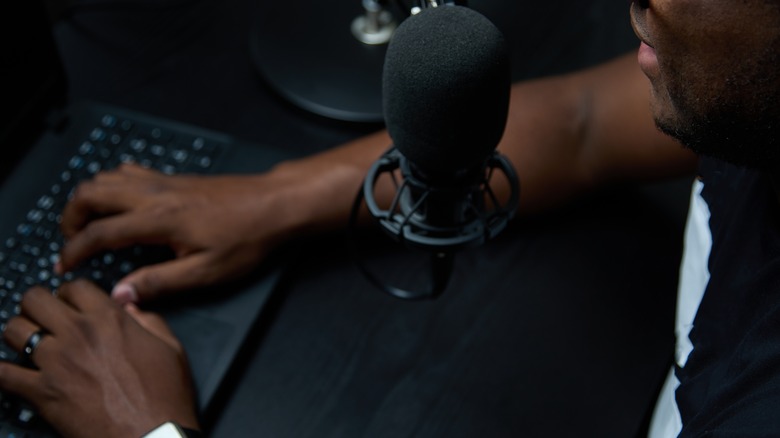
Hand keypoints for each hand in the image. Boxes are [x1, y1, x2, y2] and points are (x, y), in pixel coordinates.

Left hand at [0, 280, 198, 437]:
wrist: (152, 434)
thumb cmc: (165, 396)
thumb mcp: (171, 348)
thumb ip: (150, 320)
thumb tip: (132, 310)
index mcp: (110, 319)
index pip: (74, 287)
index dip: (69, 293)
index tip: (69, 303)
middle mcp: (79, 333)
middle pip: (34, 300)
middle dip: (36, 306)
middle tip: (43, 318)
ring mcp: (56, 362)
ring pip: (14, 330)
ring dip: (19, 333)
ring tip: (28, 342)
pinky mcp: (42, 392)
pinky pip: (3, 374)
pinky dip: (3, 371)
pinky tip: (11, 371)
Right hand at [56, 163, 295, 302]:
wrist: (274, 204)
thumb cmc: (248, 237)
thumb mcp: (206, 271)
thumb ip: (160, 282)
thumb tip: (122, 295)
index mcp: (159, 219)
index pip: (99, 232)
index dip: (75, 251)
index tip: (65, 266)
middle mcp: (155, 193)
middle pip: (90, 192)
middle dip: (70, 217)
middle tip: (71, 242)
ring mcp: (164, 181)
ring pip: (106, 177)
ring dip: (88, 198)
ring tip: (88, 224)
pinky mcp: (175, 177)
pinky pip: (129, 171)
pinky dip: (111, 184)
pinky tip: (118, 202)